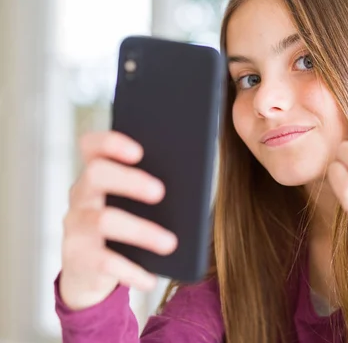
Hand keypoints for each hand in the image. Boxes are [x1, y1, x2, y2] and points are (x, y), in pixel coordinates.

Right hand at [59, 131, 177, 309]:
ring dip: (142, 231)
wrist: (92, 272)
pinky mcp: (78, 258)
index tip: (140, 150)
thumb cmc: (127, 225)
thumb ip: (156, 187)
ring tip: (170, 243)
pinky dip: (131, 271)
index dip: (111, 142)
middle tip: (161, 192)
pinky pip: (104, 263)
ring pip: (105, 220)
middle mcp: (81, 195)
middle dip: (130, 180)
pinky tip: (151, 279)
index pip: (92, 146)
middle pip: (97, 174)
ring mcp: (76, 227)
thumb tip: (196, 180)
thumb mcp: (138, 206)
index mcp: (97, 174)